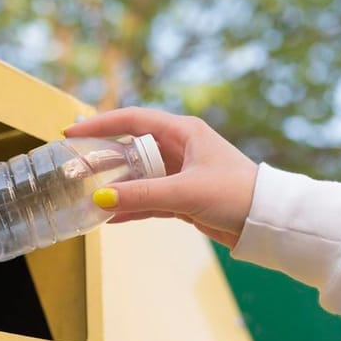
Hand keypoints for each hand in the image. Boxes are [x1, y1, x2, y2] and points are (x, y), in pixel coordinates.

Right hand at [64, 107, 258, 247]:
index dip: (101, 123)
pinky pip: (149, 198)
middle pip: (131, 148)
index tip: (73, 131)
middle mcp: (180, 148)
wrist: (267, 221)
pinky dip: (131, 207)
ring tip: (86, 195)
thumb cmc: (236, 194)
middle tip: (75, 167)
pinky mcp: (183, 197)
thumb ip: (143, 195)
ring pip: (138, 176)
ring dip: (116, 186)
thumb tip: (102, 199)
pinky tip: (111, 217)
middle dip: (103, 158)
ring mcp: (180, 173)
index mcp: (183, 132)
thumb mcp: (186, 192)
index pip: (132, 120)